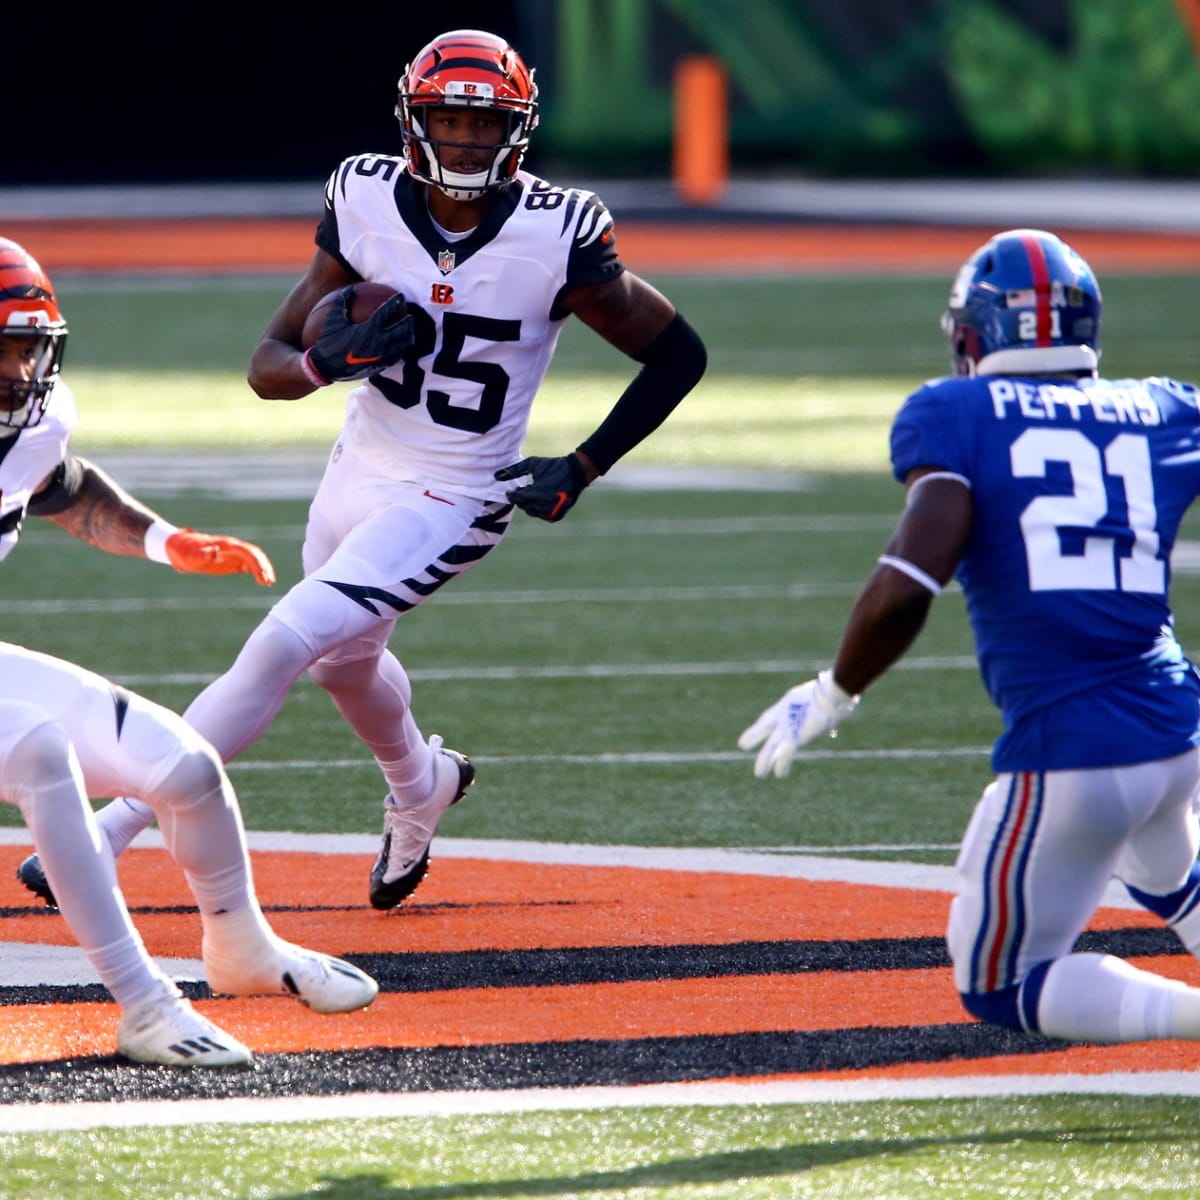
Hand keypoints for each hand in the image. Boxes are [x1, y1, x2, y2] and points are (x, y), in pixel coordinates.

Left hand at [165, 530, 276, 585]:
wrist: (178, 548)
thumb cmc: (183, 552)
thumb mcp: (189, 556)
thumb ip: (201, 554)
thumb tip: (215, 551)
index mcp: (225, 545)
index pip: (246, 551)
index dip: (255, 562)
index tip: (261, 574)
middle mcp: (232, 547)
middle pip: (254, 554)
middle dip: (263, 566)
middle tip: (268, 581)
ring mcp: (233, 554)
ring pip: (254, 559)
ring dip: (263, 569)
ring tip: (269, 583)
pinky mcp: (232, 561)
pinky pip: (249, 565)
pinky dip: (258, 572)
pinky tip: (262, 581)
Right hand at [306, 289, 413, 382]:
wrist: (325, 367)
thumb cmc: (327, 341)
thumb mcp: (333, 319)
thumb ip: (343, 302)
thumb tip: (351, 288)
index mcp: (367, 329)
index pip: (386, 312)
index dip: (394, 303)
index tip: (399, 297)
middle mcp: (377, 343)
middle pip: (400, 330)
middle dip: (408, 322)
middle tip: (410, 316)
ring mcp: (380, 356)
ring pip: (401, 345)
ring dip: (407, 337)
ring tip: (409, 331)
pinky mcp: (379, 367)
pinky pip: (395, 357)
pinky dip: (400, 350)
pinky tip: (400, 347)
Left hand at [494, 455, 588, 521]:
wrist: (577, 472)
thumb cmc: (553, 466)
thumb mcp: (533, 464)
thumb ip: (513, 470)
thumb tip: (495, 476)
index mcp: (537, 493)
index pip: (517, 498)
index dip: (512, 495)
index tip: (510, 490)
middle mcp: (544, 505)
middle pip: (524, 506)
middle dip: (522, 499)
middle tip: (524, 489)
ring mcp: (552, 512)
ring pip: (533, 512)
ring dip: (530, 504)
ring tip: (533, 493)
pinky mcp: (557, 516)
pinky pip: (542, 515)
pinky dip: (540, 509)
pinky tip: (541, 499)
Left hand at [737, 670, 858, 778]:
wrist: (831, 693)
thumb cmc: (833, 689)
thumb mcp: (825, 694)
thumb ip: (825, 702)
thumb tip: (843, 704)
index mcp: (787, 702)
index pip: (770, 715)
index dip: (762, 723)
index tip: (757, 729)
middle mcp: (784, 715)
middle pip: (764, 728)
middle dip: (754, 736)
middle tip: (743, 744)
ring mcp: (788, 726)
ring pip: (772, 747)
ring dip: (765, 761)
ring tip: (759, 774)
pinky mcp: (796, 737)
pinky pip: (786, 754)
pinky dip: (782, 765)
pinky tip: (779, 774)